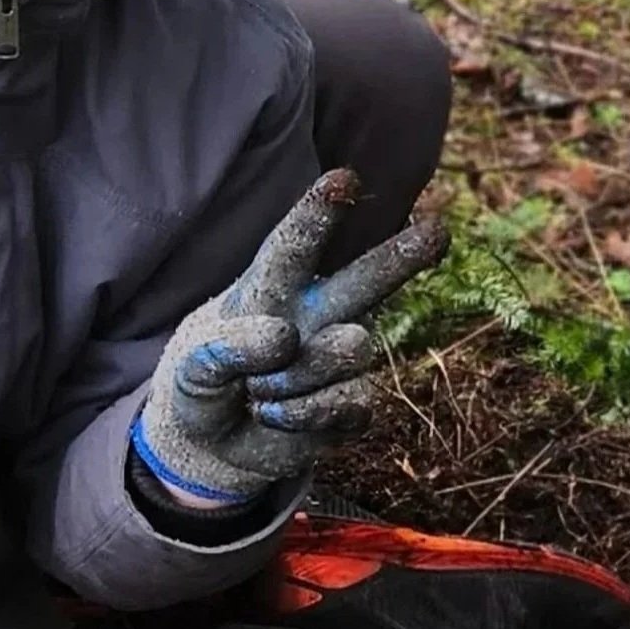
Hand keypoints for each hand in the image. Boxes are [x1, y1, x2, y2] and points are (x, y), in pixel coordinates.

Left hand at [131, 170, 446, 506]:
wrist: (216, 449)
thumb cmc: (204, 388)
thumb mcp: (191, 368)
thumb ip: (227, 348)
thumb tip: (286, 339)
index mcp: (274, 287)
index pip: (295, 247)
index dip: (318, 213)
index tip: (343, 179)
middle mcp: (318, 312)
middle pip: (366, 278)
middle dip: (402, 255)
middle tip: (438, 231)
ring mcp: (341, 356)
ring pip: (350, 348)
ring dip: (294, 377)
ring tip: (258, 391)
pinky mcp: (355, 401)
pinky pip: (345, 401)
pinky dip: (299, 415)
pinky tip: (275, 415)